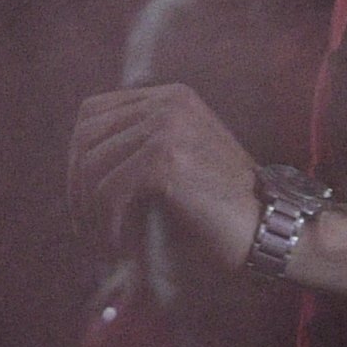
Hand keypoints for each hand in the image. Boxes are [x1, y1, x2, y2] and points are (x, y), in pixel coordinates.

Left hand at [69, 84, 263, 272]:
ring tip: (102, 245)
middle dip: (76, 189)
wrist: (270, 228)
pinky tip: (118, 249)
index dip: (77, 160)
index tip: (84, 203)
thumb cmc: (223, 208)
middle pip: (86, 137)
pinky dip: (105, 226)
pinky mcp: (168, 158)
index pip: (94, 113)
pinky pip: (109, 192)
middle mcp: (169, 103)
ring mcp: (169, 126)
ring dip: (89, 214)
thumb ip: (139, 151)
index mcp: (171, 98)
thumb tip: (77, 172)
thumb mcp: (181, 162)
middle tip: (85, 231)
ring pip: (93, 167)